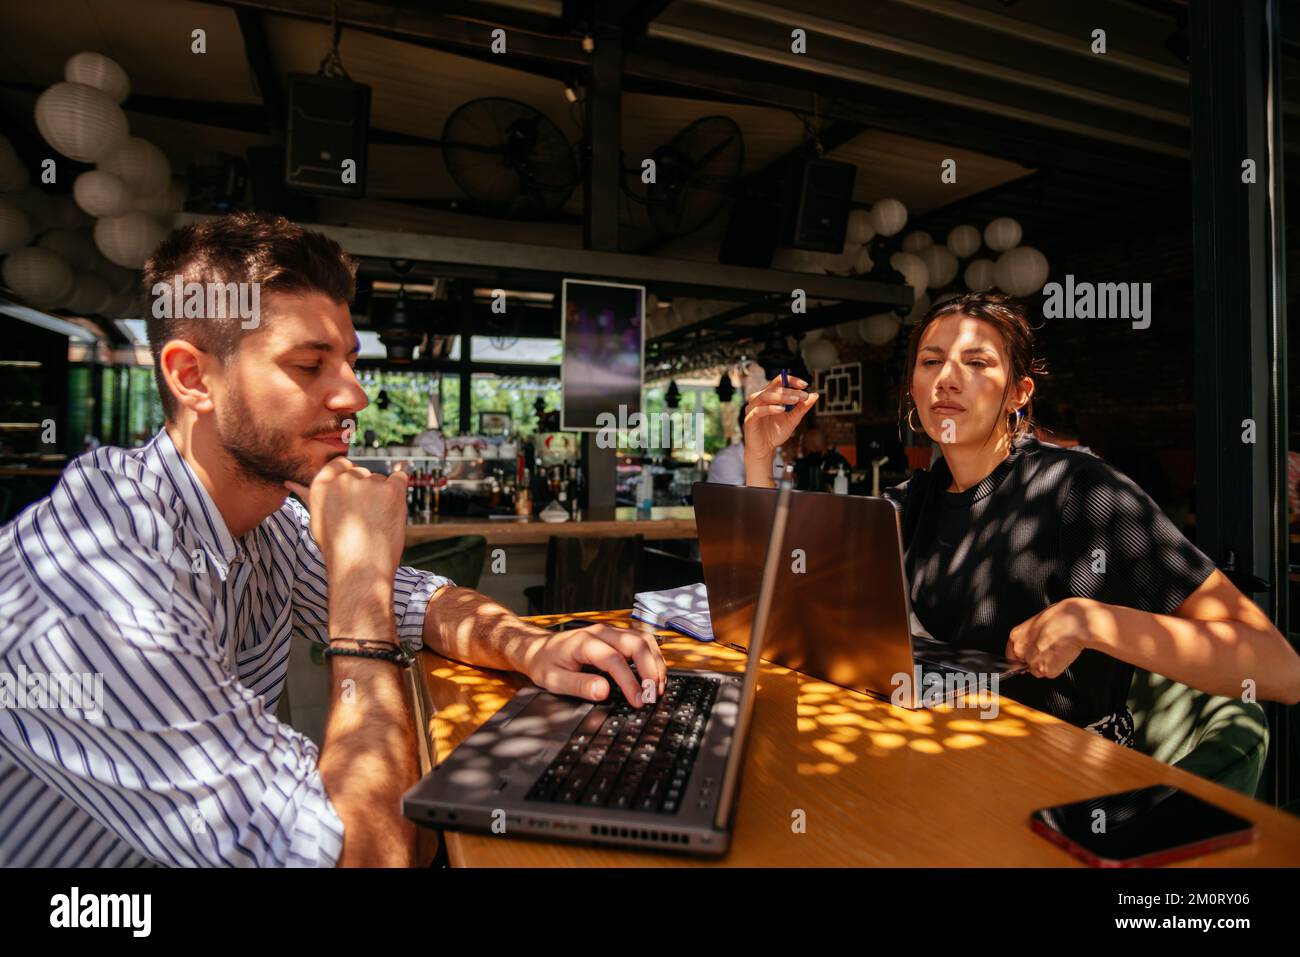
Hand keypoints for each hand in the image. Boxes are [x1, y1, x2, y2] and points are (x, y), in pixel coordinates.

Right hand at [285, 458, 408, 586]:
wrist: (361, 570)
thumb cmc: (339, 550)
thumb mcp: (317, 520)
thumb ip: (309, 497)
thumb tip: (290, 483)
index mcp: (322, 486)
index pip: (340, 464)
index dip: (350, 478)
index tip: (355, 495)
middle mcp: (343, 480)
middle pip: (362, 473)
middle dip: (367, 491)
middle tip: (365, 519)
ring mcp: (368, 483)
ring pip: (381, 480)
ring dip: (383, 497)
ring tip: (376, 524)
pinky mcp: (391, 490)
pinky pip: (401, 479)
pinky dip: (400, 494)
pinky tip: (392, 513)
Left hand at [522, 624, 666, 705]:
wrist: (538, 648)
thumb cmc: (545, 663)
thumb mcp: (554, 680)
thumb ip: (579, 685)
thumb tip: (603, 691)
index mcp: (584, 642)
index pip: (614, 660)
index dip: (629, 681)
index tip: (637, 700)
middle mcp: (600, 632)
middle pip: (636, 644)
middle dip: (650, 670)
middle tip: (653, 695)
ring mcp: (610, 632)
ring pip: (643, 640)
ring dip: (655, 663)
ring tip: (657, 687)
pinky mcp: (615, 636)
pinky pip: (640, 642)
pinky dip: (651, 658)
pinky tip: (653, 675)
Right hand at [743, 374, 818, 464]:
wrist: (765, 449)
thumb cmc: (776, 432)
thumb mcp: (793, 419)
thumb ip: (802, 408)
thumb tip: (815, 395)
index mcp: (769, 396)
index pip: (779, 381)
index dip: (791, 380)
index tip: (805, 385)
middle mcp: (759, 399)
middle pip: (773, 388)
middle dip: (790, 391)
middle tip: (804, 396)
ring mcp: (753, 408)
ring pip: (765, 396)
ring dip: (781, 397)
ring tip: (795, 400)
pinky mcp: (749, 419)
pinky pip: (758, 410)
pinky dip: (770, 409)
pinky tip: (782, 410)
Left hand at [1005, 596, 1094, 678]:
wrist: (1076, 624)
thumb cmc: (1061, 617)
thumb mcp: (1037, 622)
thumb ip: (1030, 636)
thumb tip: (1033, 641)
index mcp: (1016, 636)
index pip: (1011, 656)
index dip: (1020, 659)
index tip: (1023, 662)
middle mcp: (1021, 651)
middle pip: (1025, 664)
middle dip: (1035, 661)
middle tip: (1048, 650)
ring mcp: (1033, 662)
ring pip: (1038, 670)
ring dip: (1047, 665)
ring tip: (1057, 650)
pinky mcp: (1047, 670)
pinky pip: (1050, 673)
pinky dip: (1057, 668)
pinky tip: (1062, 655)